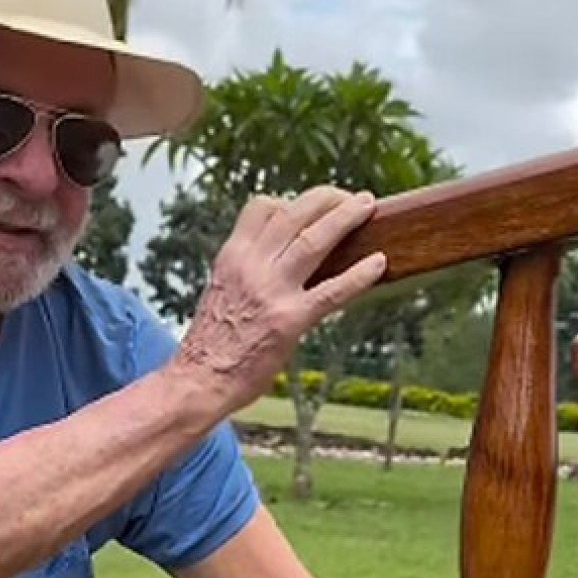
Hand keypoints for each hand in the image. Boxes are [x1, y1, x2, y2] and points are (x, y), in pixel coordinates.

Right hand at [171, 186, 386, 423]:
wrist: (199, 380)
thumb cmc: (211, 343)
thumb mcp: (223, 291)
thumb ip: (249, 270)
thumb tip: (280, 260)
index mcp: (233, 257)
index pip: (262, 208)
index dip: (292, 200)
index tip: (313, 204)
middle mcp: (251, 266)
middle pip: (293, 213)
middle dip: (327, 198)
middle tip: (352, 197)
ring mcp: (272, 292)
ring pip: (313, 240)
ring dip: (345, 218)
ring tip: (368, 206)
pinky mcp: (290, 321)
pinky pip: (331, 291)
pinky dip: (358, 275)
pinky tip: (378, 263)